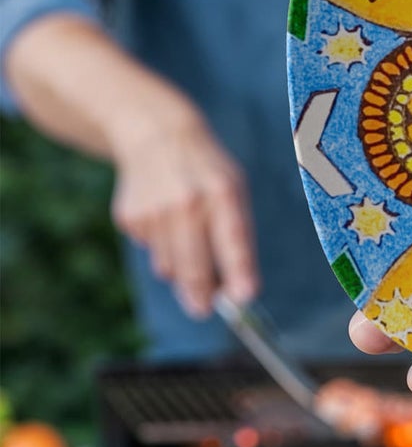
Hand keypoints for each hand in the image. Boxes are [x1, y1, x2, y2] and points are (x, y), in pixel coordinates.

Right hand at [109, 106, 258, 318]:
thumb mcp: (233, 187)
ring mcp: (154, 211)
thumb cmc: (207, 170)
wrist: (158, 135)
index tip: (245, 297)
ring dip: (181, 269)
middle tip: (204, 310)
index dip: (240, 270)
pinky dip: (160, 246)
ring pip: (169, 266)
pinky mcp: (130, 218)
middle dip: (201, 294)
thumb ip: (236, 232)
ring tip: (187, 240)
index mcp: (221, 190)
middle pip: (194, 265)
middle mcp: (187, 202)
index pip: (234, 238)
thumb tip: (235, 285)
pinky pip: (150, 251)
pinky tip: (164, 219)